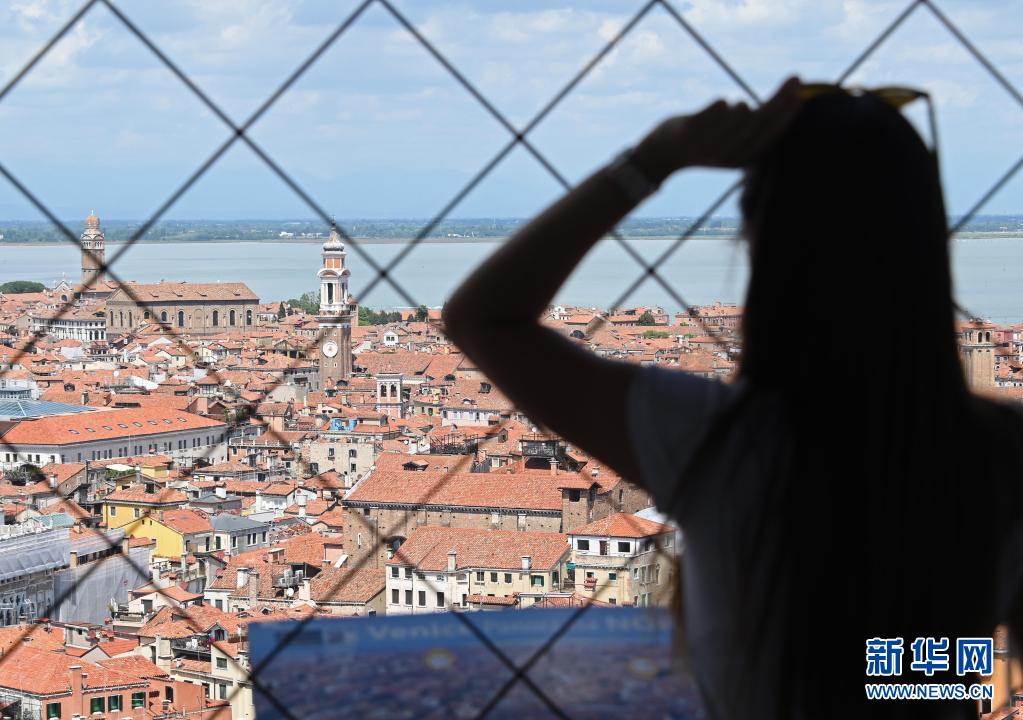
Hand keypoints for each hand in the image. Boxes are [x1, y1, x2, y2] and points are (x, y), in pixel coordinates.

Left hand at [633, 76, 802, 180]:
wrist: (661, 156)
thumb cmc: (702, 143)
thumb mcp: (732, 140)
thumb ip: (754, 125)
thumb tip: (785, 100)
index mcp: (741, 159)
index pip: (772, 135)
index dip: (787, 113)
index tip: (800, 92)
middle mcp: (728, 154)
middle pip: (760, 123)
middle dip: (779, 100)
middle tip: (795, 79)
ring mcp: (708, 144)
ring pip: (738, 115)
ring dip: (738, 109)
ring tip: (733, 109)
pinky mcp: (690, 131)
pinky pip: (714, 111)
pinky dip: (718, 107)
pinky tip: (721, 105)